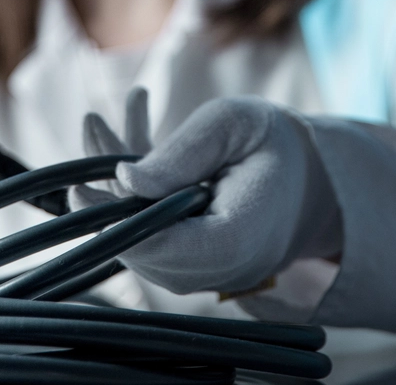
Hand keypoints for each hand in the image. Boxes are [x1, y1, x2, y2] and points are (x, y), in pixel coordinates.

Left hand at [71, 90, 341, 295]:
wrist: (314, 178)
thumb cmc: (276, 143)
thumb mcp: (233, 125)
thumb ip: (182, 152)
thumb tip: (125, 180)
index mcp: (242, 236)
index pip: (167, 246)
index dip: (117, 223)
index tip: (81, 189)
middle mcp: (224, 268)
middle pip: (147, 249)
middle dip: (105, 199)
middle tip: (88, 139)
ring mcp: (209, 272)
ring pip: (143, 242)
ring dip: (112, 190)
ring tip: (97, 125)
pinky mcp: (196, 262)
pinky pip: (153, 236)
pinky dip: (131, 195)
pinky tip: (119, 136)